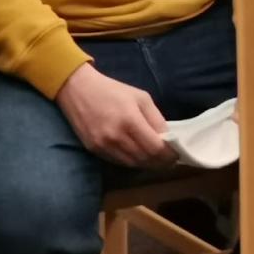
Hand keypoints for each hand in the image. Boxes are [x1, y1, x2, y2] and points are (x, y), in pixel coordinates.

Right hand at [55, 63, 175, 166]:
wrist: (77, 88)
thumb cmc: (112, 90)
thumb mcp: (140, 97)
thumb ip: (156, 119)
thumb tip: (168, 139)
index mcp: (130, 120)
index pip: (156, 149)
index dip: (169, 155)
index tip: (176, 154)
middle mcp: (116, 136)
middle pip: (146, 160)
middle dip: (161, 162)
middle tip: (168, 159)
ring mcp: (104, 145)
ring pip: (133, 164)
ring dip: (147, 164)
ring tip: (155, 158)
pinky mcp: (94, 150)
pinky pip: (119, 162)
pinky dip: (131, 161)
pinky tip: (137, 154)